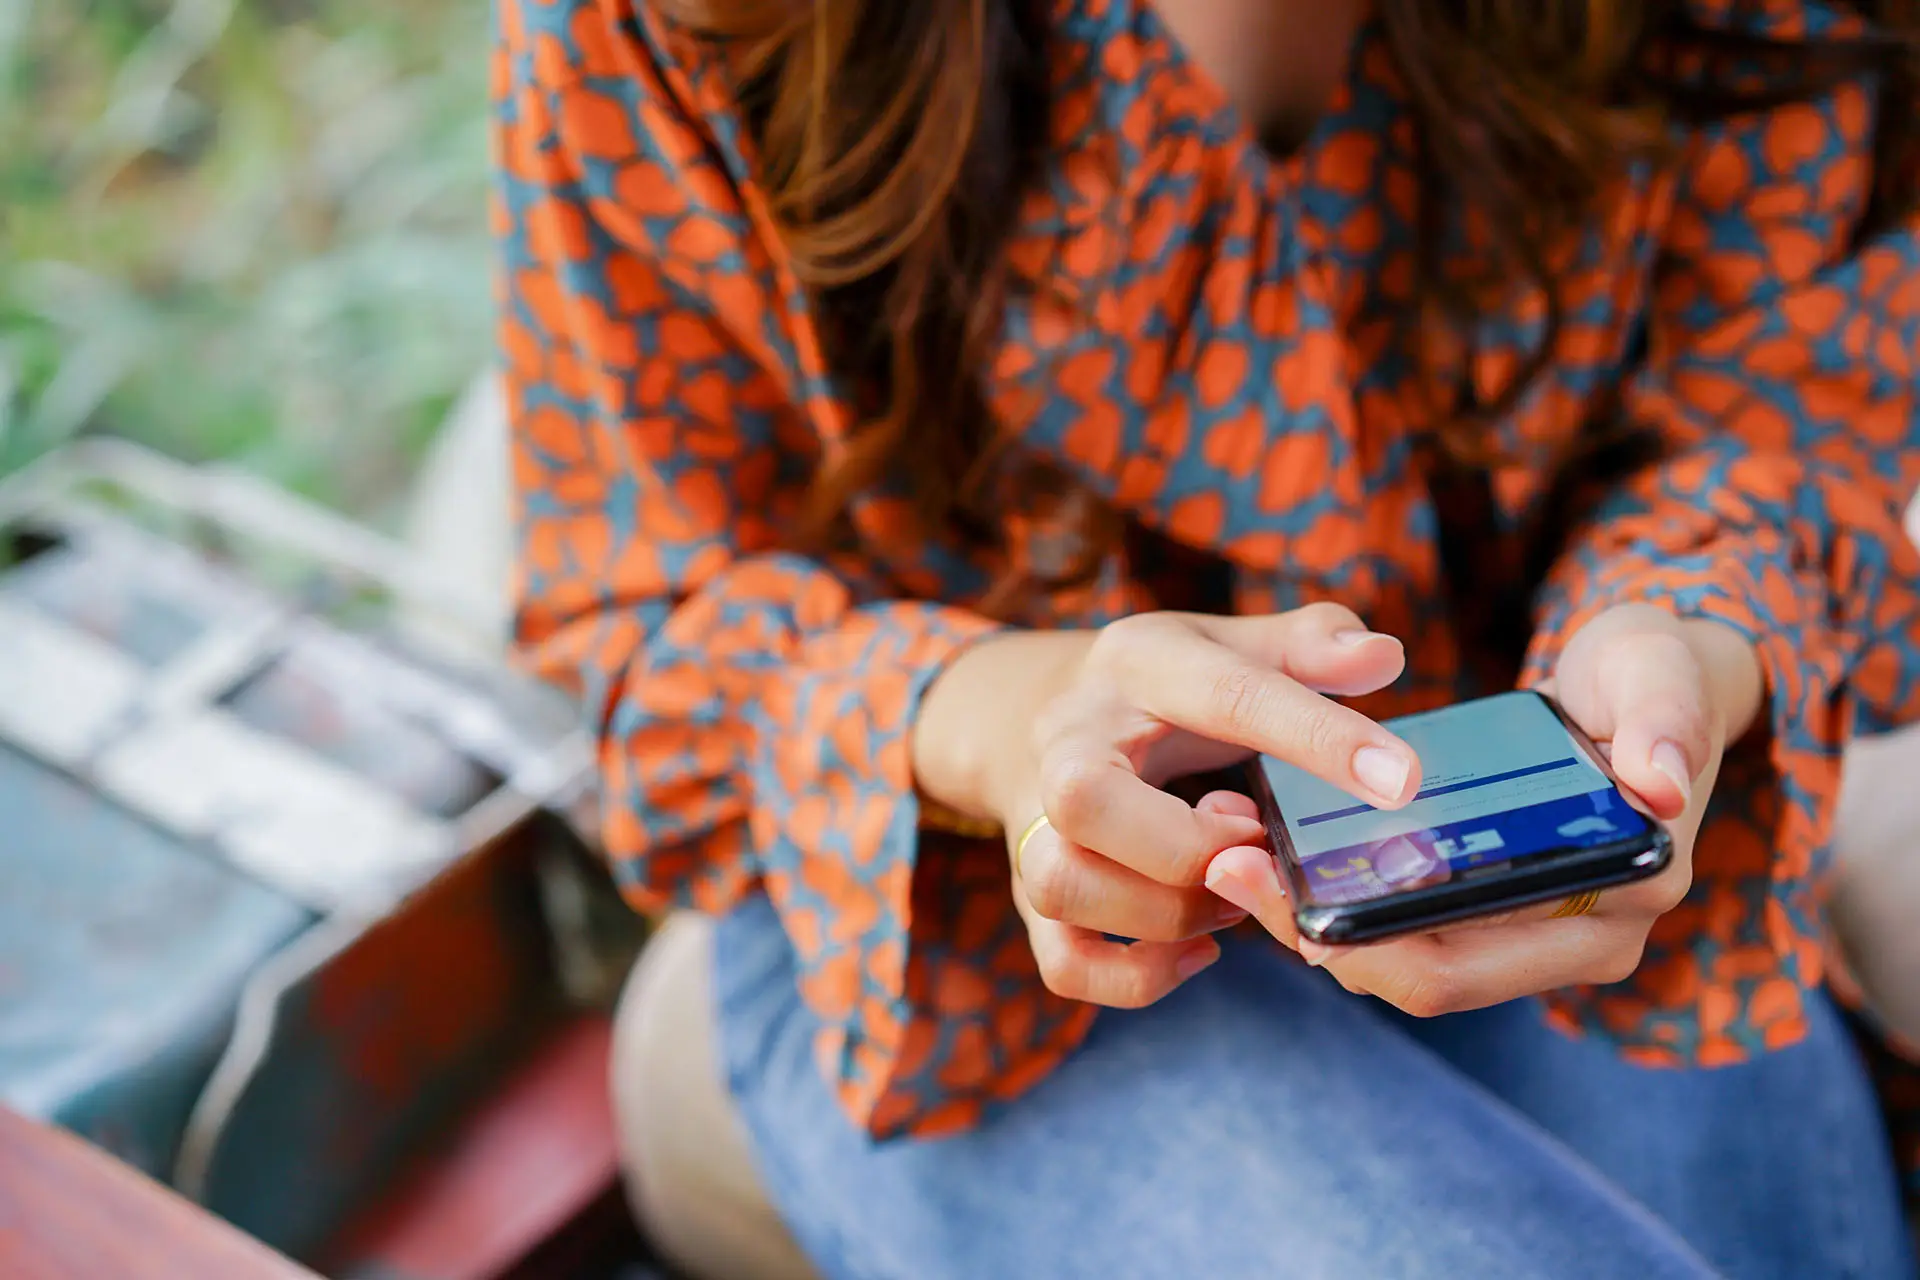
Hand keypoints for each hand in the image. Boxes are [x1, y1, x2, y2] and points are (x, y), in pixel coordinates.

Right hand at [913, 603, 1419, 1008]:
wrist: (1031, 714)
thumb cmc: (1166, 689)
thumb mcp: (1234, 644)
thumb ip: (1312, 644)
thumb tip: (1386, 657)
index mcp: (1138, 665)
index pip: (1226, 695)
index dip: (1318, 739)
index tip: (1401, 781)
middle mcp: (1068, 743)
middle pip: (1084, 798)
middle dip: (1187, 845)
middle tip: (1255, 845)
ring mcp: (1036, 823)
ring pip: (1061, 883)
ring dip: (1163, 912)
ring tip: (1229, 900)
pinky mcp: (1033, 897)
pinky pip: (1064, 961)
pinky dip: (1136, 976)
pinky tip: (1200, 953)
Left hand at [1205, 604, 1763, 1016]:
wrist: (1652, 685)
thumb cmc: (1656, 673)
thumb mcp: (1663, 673)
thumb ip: (1668, 722)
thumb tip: (1659, 786)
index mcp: (1620, 899)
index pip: (1463, 964)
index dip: (1365, 945)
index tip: (1276, 888)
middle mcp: (1578, 940)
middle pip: (1418, 978)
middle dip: (1317, 937)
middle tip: (1228, 864)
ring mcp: (1534, 934)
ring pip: (1401, 963)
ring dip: (1315, 922)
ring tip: (1233, 854)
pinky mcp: (1494, 909)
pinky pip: (1405, 928)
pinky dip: (1340, 903)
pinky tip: (1274, 850)